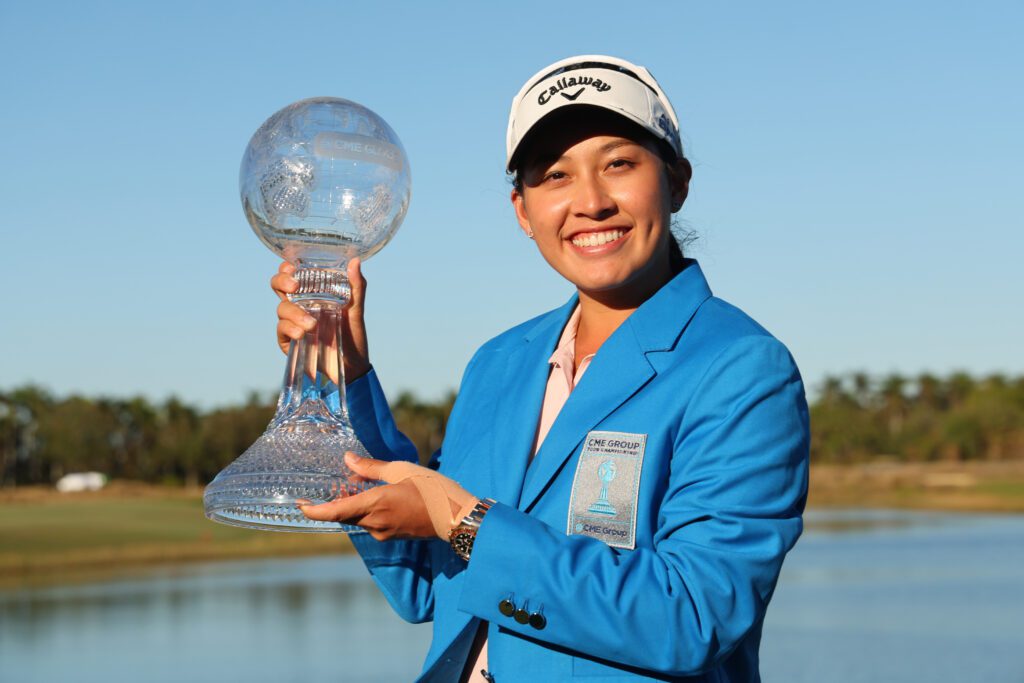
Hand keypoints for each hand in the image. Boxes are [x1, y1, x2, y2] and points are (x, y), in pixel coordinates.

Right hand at [271, 259, 370, 382]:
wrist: (353, 366)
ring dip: (294, 313)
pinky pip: (281, 330)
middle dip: (281, 282)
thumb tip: (355, 261)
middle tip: (295, 287)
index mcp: (313, 294)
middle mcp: (299, 306)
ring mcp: (293, 323)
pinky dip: (290, 329)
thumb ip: (356, 287)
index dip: (286, 268)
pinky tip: (302, 334)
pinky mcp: (289, 341)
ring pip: (281, 309)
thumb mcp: (356, 310)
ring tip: (312, 324)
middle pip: (278, 287)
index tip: (292, 267)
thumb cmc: (353, 336)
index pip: (293, 275)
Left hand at [299, 453, 477, 540]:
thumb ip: (372, 467)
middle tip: (341, 480)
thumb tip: (347, 459)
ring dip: (354, 503)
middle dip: (338, 499)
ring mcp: (383, 532)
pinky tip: (379, 495)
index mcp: (375, 504)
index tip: (300, 506)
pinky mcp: (392, 535)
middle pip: (345, 514)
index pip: (334, 512)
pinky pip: (371, 522)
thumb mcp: (403, 470)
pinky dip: (367, 509)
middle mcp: (375, 522)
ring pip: (358, 517)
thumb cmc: (433, 490)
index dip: (314, 511)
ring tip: (362, 482)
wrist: (457, 518)